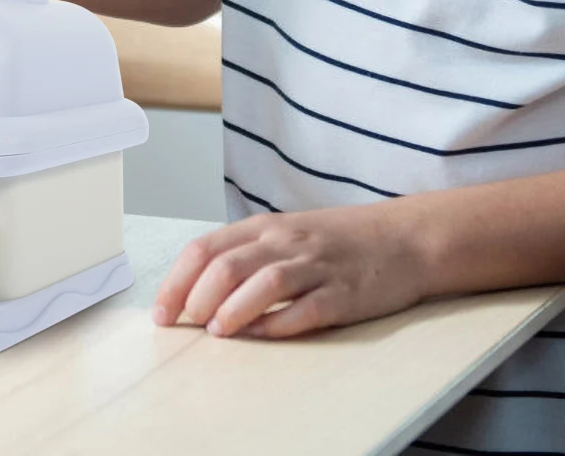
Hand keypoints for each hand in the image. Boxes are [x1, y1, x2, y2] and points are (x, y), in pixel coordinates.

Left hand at [152, 203, 430, 338]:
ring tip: (216, 331)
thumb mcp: (285, 236)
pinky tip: (263, 336)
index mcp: (263, 228)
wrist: (402, 238)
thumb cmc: (337, 241)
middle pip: (227, 265)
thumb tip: (198, 290)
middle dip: (197, 297)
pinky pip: (307, 309)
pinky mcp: (343, 293)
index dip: (178, 281)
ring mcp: (315, 267)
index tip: (161, 311)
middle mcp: (284, 242)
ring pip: (263, 283)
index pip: (206, 249)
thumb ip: (246, 256)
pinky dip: (280, 324)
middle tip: (183, 324)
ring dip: (233, 309)